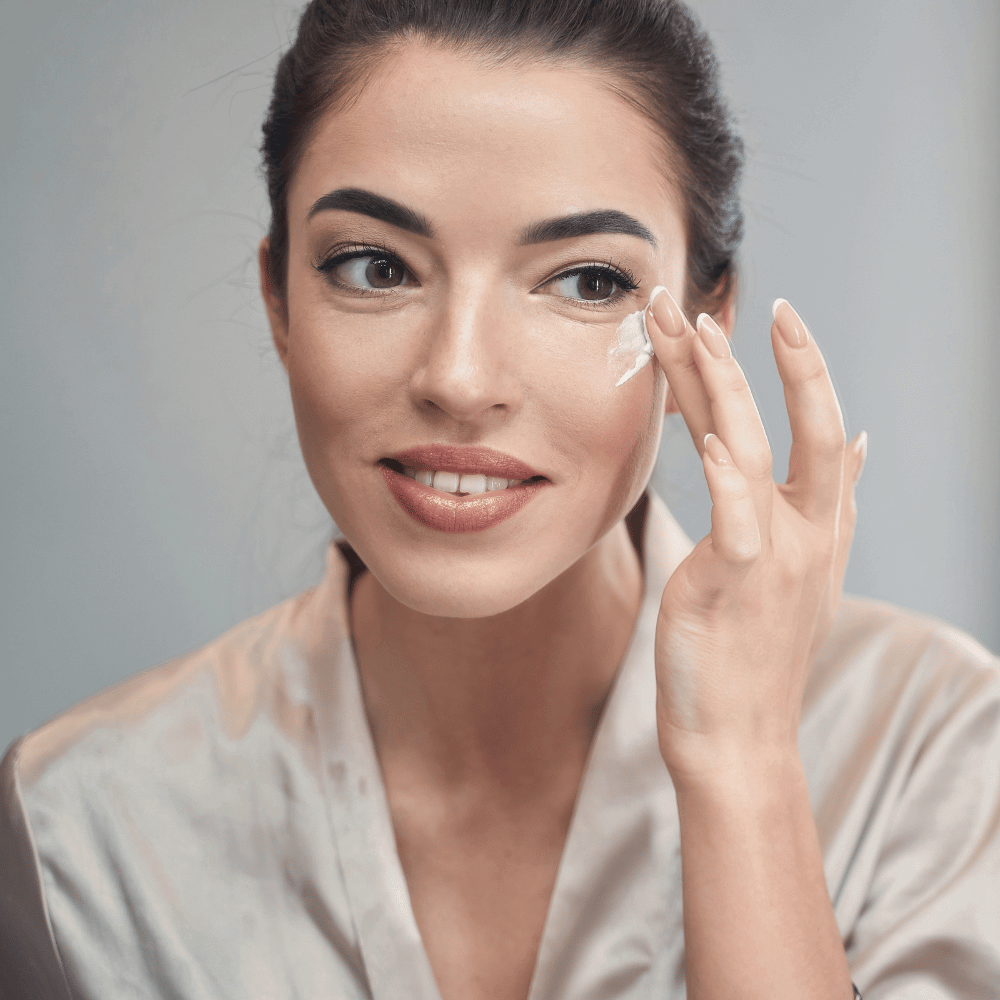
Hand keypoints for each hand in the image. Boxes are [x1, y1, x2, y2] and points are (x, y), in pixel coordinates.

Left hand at [644, 290, 866, 788]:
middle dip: (756, 359)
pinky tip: (710, 436)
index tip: (777, 315)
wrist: (741, 738)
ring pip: (755, 453)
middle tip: (718, 300)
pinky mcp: (736, 584)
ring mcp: (778, 556)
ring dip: (724, 387)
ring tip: (695, 331)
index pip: (815, 427)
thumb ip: (824, 503)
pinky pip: (736, 520)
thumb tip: (860, 443)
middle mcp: (807, 532)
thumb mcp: (804, 572)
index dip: (801, 368)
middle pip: (789, 425)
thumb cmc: (756, 652)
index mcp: (818, 524)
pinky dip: (727, 477)